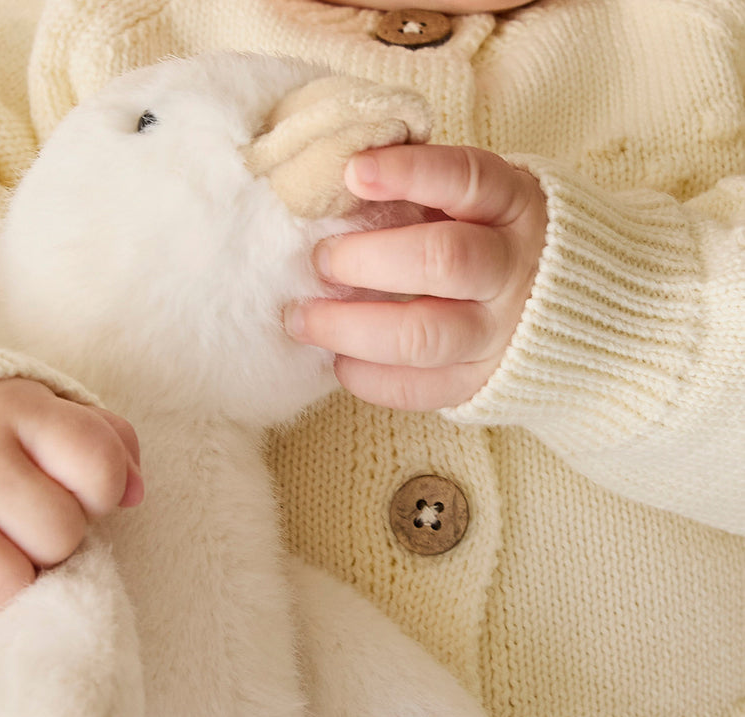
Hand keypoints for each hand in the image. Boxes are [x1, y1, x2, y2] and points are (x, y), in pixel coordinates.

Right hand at [0, 378, 142, 647]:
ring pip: (8, 588)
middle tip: (13, 526)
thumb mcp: (40, 417)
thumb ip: (104, 444)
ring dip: (5, 586)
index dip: (98, 491)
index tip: (65, 485)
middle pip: (59, 537)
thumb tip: (134, 495)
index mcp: (13, 409)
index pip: (99, 467)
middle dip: (47, 542)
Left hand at [285, 144, 546, 409]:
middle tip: (318, 260)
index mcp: (513, 205)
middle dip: (366, 260)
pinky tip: (338, 360)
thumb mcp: (474, 199)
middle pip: (443, 262)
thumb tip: (334, 182)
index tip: (352, 171)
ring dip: (350, 328)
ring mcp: (499, 332)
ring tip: (302, 318)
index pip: (467, 179)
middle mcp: (513, 269)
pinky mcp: (479, 382)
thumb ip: (422, 189)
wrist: (569, 311)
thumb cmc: (489, 238)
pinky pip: (419, 389)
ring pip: (423, 335)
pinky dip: (368, 377)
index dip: (410, 173)